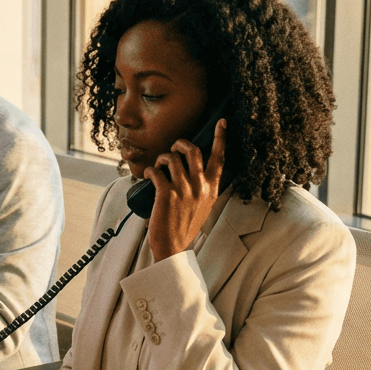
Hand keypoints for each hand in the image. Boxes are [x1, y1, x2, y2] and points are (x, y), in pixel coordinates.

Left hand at [144, 119, 226, 261]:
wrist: (173, 247)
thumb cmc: (185, 226)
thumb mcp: (204, 206)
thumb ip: (204, 188)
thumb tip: (196, 169)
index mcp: (212, 189)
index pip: (219, 158)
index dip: (220, 138)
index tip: (222, 122)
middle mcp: (201, 187)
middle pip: (193, 150)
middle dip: (180, 143)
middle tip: (173, 148)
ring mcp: (184, 190)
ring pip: (172, 159)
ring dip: (162, 158)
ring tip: (159, 165)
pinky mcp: (167, 195)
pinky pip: (156, 171)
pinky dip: (150, 170)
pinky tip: (148, 175)